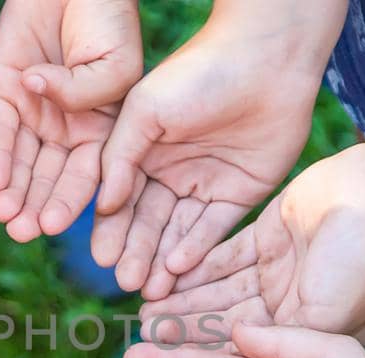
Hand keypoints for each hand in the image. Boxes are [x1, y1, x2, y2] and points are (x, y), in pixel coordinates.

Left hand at [0, 0, 140, 241]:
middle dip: (34, 205)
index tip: (53, 225)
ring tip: (1, 215)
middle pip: (47, 177)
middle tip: (21, 231)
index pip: (85, 176)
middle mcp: (65, 131)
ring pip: (17, 162)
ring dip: (9, 190)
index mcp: (101, 131)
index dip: (69, 201)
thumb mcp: (114, 64)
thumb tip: (36, 91)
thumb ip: (85, 93)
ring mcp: (32, 115)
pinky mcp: (2, 95)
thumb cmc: (109, 23)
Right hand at [94, 7, 331, 300]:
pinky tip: (177, 268)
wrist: (264, 61)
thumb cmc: (197, 74)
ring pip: (178, 231)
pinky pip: (213, 228)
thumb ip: (121, 158)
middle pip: (148, 222)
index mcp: (143, 150)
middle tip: (124, 284)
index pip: (121, 198)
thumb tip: (104, 205)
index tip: (100, 257)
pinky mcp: (240, 194)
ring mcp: (206, 184)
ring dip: (161, 260)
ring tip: (147, 288)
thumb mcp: (145, 111)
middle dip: (135, 253)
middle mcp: (172, 171)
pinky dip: (195, 248)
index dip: (110, 228)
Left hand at [138, 145, 364, 337]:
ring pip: (219, 288)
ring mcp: (278, 269)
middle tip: (140, 338)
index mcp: (303, 330)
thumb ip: (281, 340)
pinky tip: (164, 273)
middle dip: (184, 328)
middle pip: (224, 320)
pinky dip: (196, 263)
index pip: (243, 349)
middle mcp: (287, 303)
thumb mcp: (324, 316)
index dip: (202, 356)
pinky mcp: (269, 235)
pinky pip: (224, 253)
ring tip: (145, 309)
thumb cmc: (364, 262)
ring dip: (184, 298)